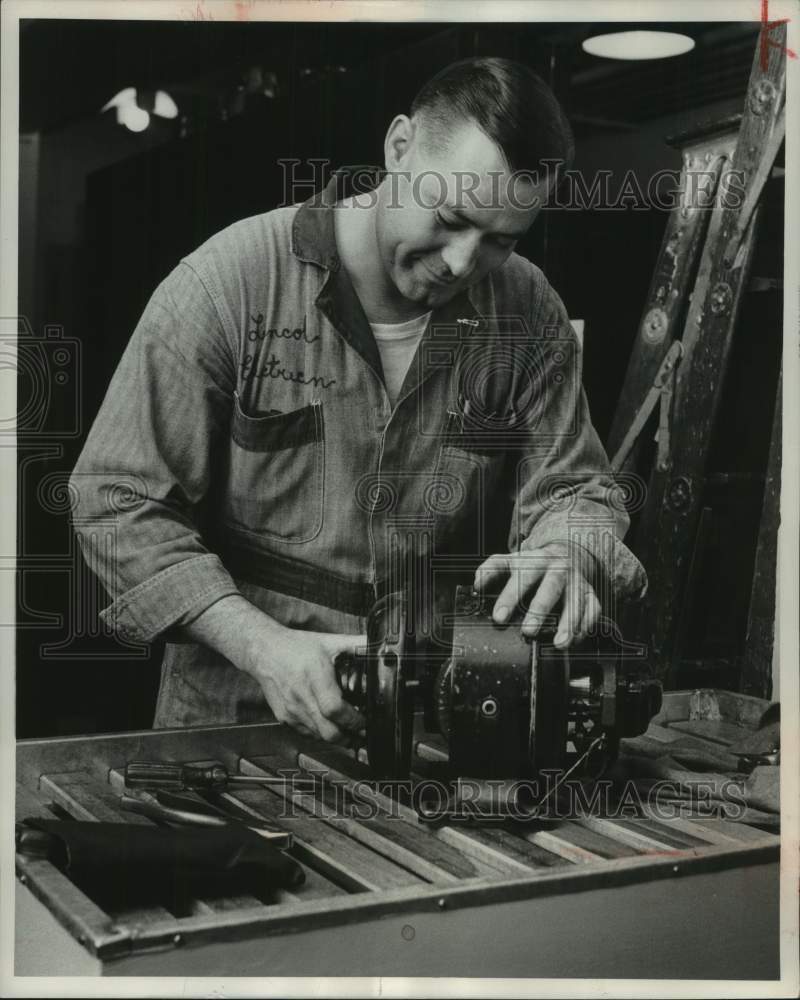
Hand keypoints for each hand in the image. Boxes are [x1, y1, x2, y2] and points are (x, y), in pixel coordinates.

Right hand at [244, 627, 366, 743]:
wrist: (264, 652)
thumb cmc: (295, 647)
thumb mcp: (329, 641)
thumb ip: (355, 644)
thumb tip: (378, 645)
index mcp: (315, 676)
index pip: (335, 709)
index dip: (354, 720)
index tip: (365, 720)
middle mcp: (301, 695)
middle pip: (329, 732)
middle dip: (350, 737)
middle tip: (362, 733)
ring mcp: (291, 710)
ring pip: (319, 737)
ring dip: (337, 738)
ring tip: (350, 732)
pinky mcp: (284, 717)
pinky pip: (307, 734)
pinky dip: (321, 734)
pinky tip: (329, 726)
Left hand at [474, 543, 599, 648]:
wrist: (566, 553)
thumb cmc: (533, 564)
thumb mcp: (510, 560)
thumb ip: (491, 569)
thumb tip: (477, 585)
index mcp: (536, 561)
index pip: (522, 577)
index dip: (510, 597)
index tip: (499, 617)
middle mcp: (559, 569)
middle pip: (551, 588)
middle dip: (540, 610)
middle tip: (528, 631)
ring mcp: (577, 581)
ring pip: (576, 601)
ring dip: (569, 623)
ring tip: (559, 644)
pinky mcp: (591, 593)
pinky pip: (593, 609)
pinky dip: (586, 625)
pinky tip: (575, 640)